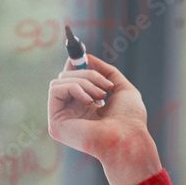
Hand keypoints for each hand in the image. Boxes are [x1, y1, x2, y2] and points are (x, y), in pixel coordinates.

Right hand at [47, 53, 161, 184]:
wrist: (128, 138)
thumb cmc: (130, 119)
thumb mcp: (121, 87)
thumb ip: (105, 71)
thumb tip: (86, 56)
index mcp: (86, 105)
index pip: (72, 77)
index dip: (75, 61)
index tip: (82, 47)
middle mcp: (72, 110)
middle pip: (66, 75)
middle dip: (88, 73)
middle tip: (105, 86)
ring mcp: (62, 117)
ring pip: (61, 80)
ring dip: (84, 81)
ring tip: (101, 96)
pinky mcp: (55, 123)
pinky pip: (55, 89)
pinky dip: (74, 88)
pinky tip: (90, 101)